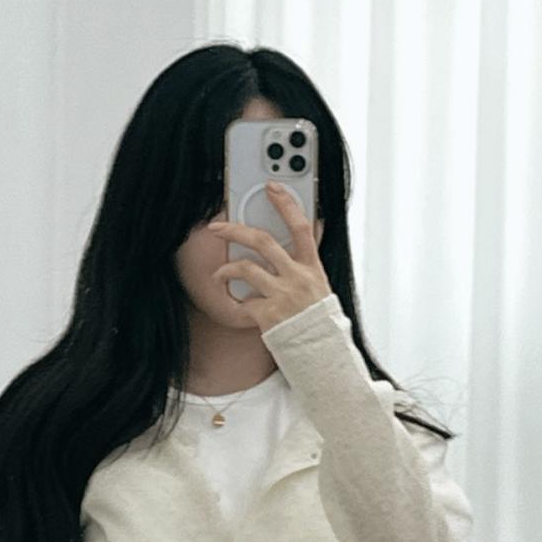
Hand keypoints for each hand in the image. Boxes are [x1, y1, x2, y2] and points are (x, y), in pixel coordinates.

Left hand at [208, 183, 332, 329]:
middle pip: (263, 241)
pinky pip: (244, 302)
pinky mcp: (269, 315)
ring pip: (246, 268)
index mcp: (313, 268)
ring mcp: (283, 296)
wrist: (323, 354)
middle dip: (235, 230)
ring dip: (226, 269)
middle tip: (217, 228)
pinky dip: (238, 303)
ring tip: (219, 274)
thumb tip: (294, 244)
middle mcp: (298, 278)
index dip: (286, 203)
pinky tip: (238, 306)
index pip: (301, 226)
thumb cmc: (318, 322)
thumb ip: (305, 266)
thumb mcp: (321, 288)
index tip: (273, 187)